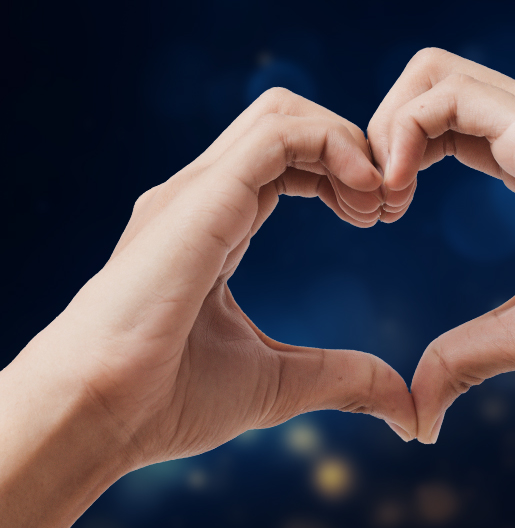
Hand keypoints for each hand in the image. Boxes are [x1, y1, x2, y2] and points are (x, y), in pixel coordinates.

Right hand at [24, 87, 416, 468]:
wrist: (98, 414)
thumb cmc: (167, 399)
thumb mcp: (278, 381)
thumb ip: (340, 378)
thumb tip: (402, 406)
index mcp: (217, 223)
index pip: (286, 160)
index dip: (341, 174)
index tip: (377, 218)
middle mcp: (206, 195)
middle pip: (289, 122)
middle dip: (352, 149)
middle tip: (388, 206)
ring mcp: (199, 190)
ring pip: (284, 114)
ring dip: (346, 144)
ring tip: (377, 203)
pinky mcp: (202, 195)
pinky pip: (278, 134)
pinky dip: (332, 147)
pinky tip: (363, 196)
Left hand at [368, 48, 514, 442]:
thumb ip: (466, 357)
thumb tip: (420, 416)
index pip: (437, 125)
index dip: (393, 160)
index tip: (380, 217)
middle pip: (424, 87)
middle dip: (376, 135)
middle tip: (371, 204)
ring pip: (430, 74)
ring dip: (384, 130)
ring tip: (384, 199)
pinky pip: (448, 97)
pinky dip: (404, 134)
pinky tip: (401, 191)